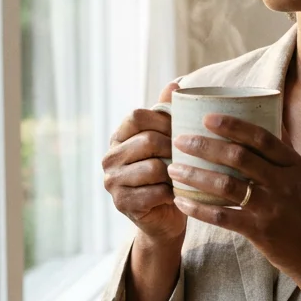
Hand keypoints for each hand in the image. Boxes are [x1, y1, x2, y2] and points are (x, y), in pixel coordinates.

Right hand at [102, 82, 186, 245]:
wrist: (165, 218)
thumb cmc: (169, 174)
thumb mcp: (167, 142)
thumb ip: (167, 113)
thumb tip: (177, 82)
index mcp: (119, 137)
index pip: (137, 116)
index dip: (163, 119)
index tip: (182, 129)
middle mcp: (110, 157)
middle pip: (147, 140)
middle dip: (174, 147)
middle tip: (191, 156)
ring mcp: (112, 182)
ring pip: (153, 167)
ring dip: (175, 172)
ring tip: (186, 175)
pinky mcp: (122, 203)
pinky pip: (155, 192)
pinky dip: (173, 193)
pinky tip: (179, 194)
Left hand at [170, 114, 300, 300]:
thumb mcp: (299, 176)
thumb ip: (280, 150)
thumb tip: (268, 114)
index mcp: (292, 163)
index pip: (261, 137)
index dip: (233, 125)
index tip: (206, 117)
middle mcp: (283, 182)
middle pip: (239, 157)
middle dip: (205, 146)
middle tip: (180, 141)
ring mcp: (271, 207)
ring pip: (227, 185)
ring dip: (196, 175)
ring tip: (174, 170)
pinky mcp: (259, 230)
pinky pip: (222, 217)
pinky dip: (199, 208)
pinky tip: (181, 201)